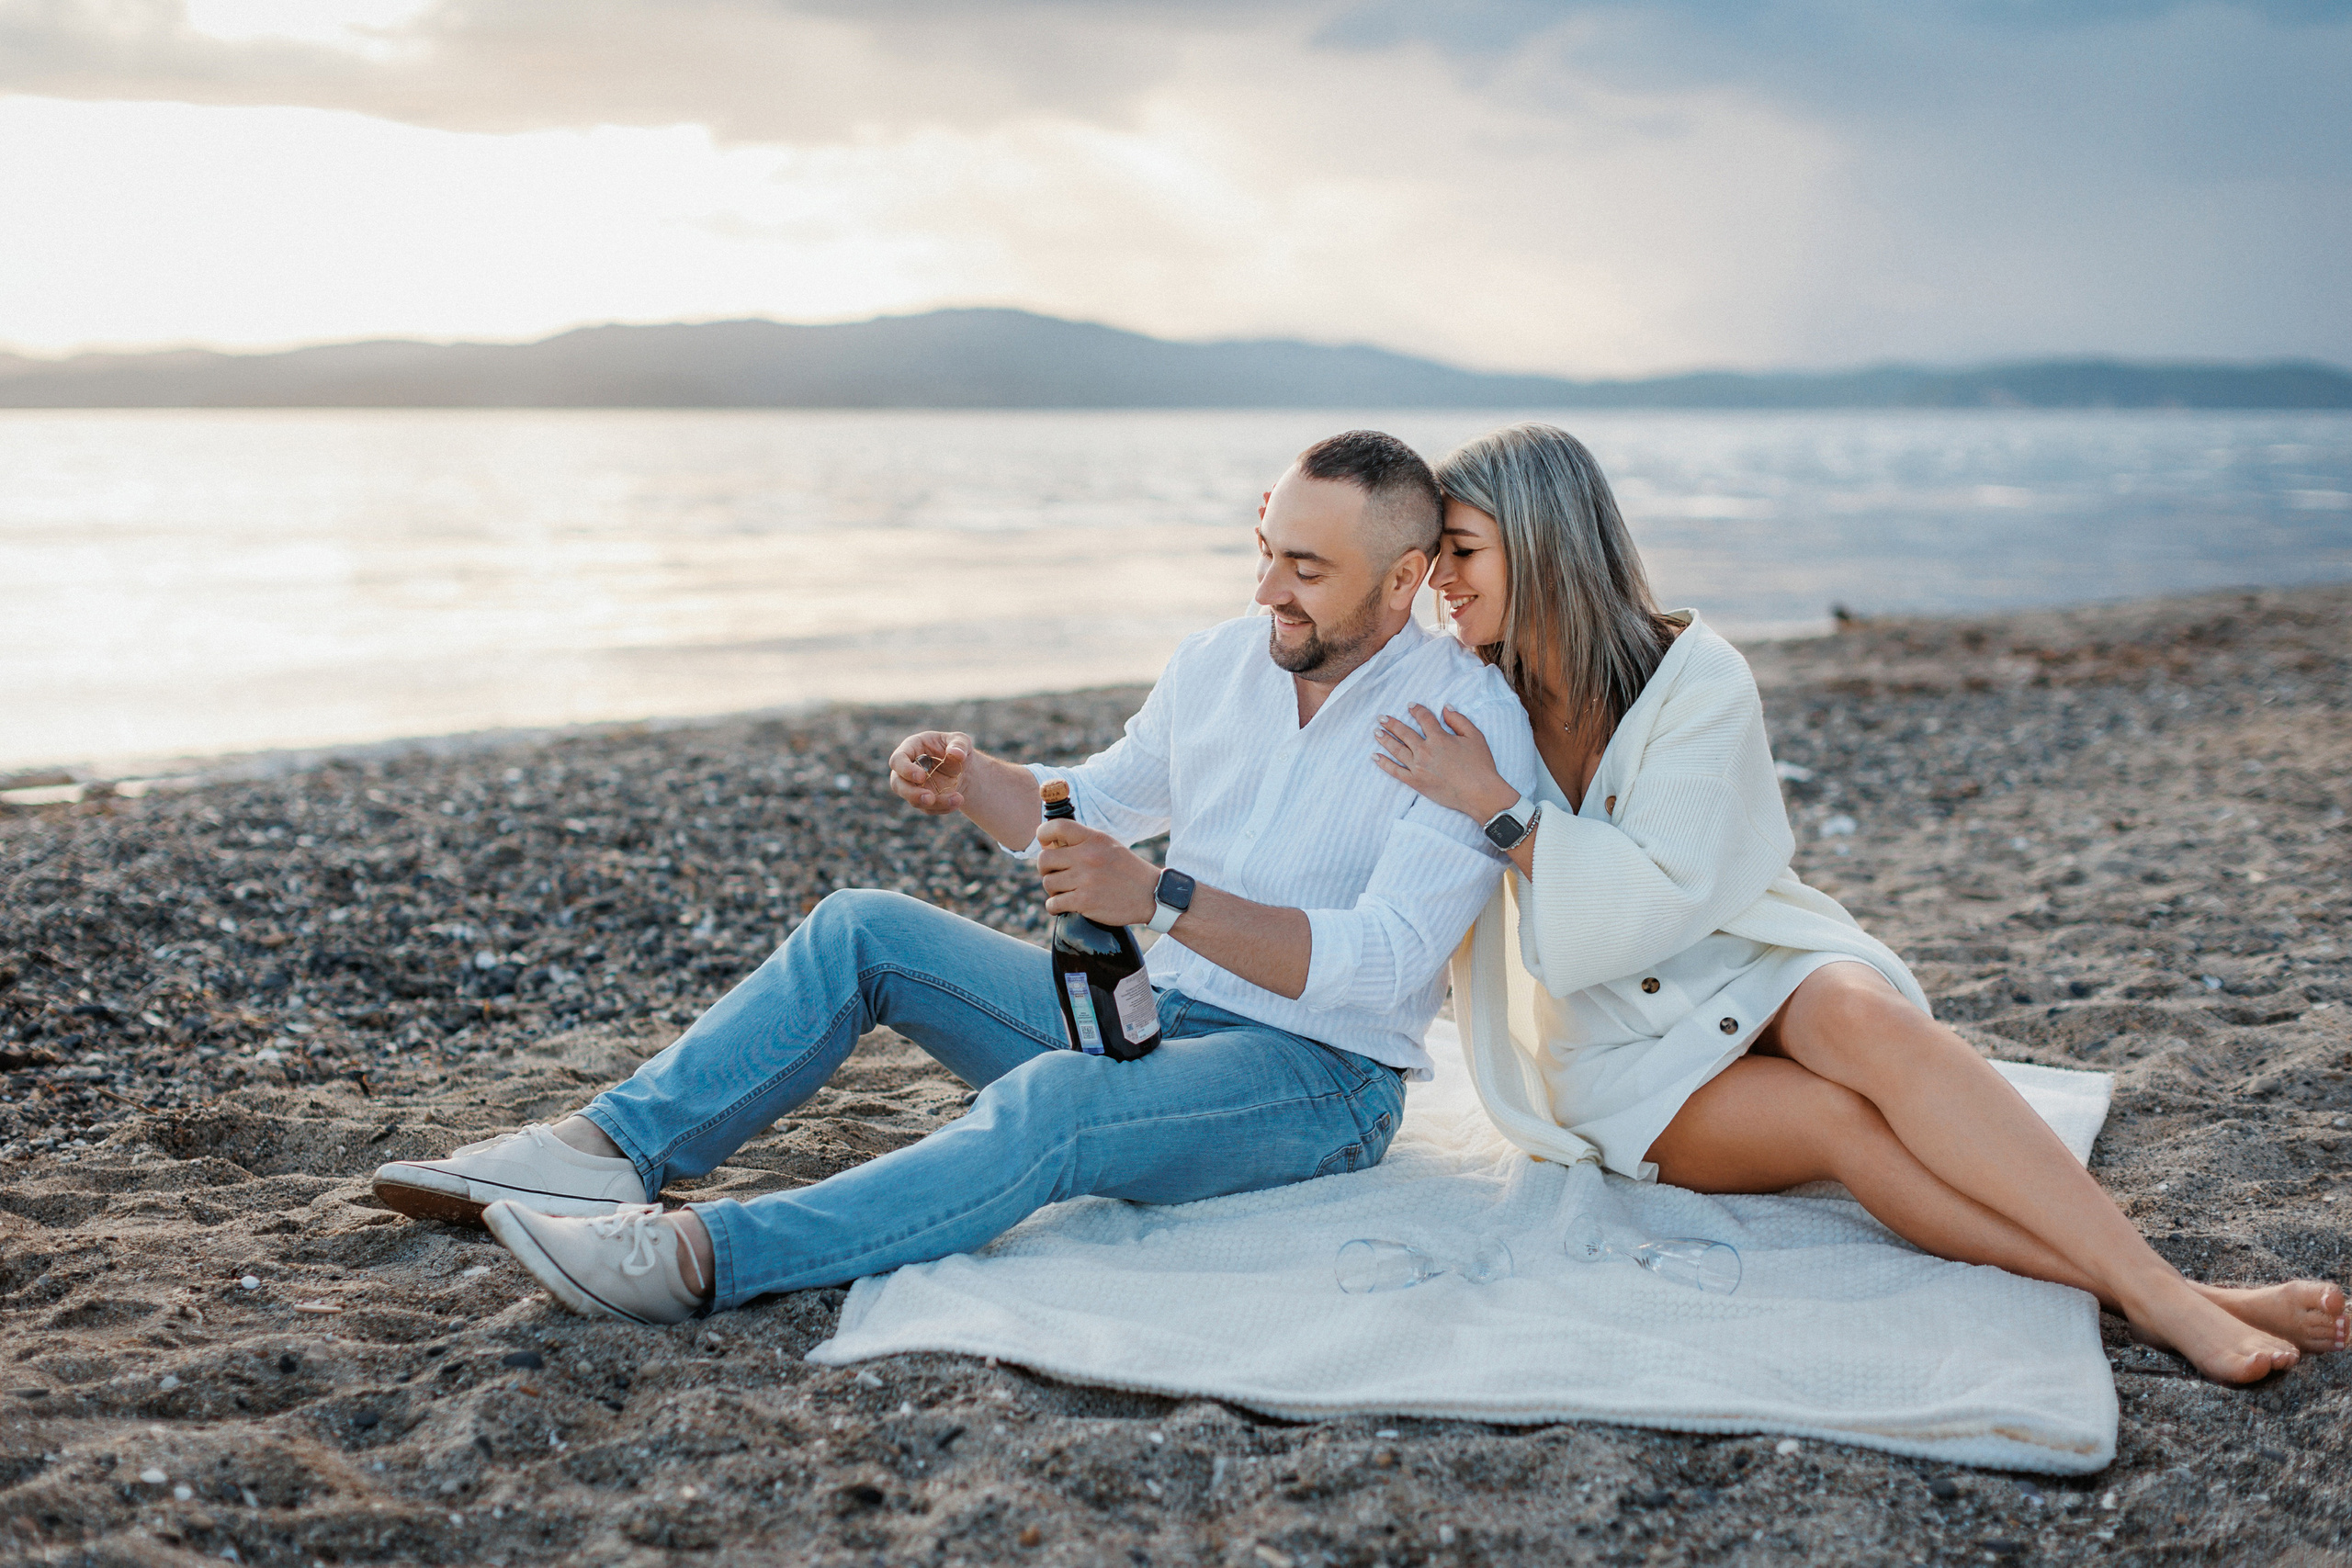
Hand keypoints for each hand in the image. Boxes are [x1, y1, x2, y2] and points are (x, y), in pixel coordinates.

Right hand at [888, 729, 973, 814]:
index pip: (898, 759)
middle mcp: (906, 769)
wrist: (963, 768)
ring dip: (935, 803)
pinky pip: (928, 808)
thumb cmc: (957, 748)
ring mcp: (913, 786)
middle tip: (930, 798)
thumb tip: (957, 754)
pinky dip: (943, 808)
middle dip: (912, 794)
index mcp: (911, 748)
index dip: (905, 769)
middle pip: (898, 784)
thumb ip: (959, 744)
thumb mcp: (961, 740)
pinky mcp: (922, 800)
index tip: (921, 777)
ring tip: (957, 799)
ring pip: (914, 800)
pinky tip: (956, 802)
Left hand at [1036, 817, 1159, 924]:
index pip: (1056, 826)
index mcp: (1094, 839)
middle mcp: (1088, 856)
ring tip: (1066, 892)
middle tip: (1055, 875)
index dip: (1043, 835)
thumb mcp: (1109, 846)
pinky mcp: (1084, 902)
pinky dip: (1055, 906)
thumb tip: (1049, 845)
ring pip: (1048, 883)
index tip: (1047, 845)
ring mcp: (1085, 880)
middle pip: (1044, 859)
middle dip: (1046, 869)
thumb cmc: (1127, 871)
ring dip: (1053, 890)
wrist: (1151, 895)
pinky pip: (1053, 904)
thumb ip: (1083, 842)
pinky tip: (1065, 905)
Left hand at [1373, 705, 1518, 822]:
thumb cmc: (1480, 765)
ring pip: (1397, 750)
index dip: (1416, 710)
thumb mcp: (1475, 736)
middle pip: (1404, 733)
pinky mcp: (1416, 782)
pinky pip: (1395, 771)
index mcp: (1439, 738)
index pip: (1424, 719)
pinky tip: (1375, 757)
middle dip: (1392, 724)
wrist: (1479, 792)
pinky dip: (1384, 764)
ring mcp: (1418, 767)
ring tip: (1376, 732)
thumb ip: (1459, 720)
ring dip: (1385, 739)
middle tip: (1381, 718)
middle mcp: (1425, 751)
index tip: (1410, 706)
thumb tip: (1446, 708)